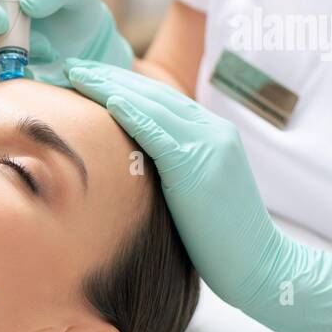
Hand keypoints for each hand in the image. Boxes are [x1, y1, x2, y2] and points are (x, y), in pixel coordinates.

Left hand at [66, 59, 331, 331]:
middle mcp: (213, 131)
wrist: (259, 265)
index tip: (87, 75)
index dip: (121, 84)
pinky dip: (133, 114)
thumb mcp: (192, 190)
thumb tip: (125, 161)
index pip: (160, 99)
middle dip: (109, 77)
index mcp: (212, 134)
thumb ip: (168, 166)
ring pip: (153, 106)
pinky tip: (108, 101)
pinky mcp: (200, 166)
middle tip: (71, 66)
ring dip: (110, 87)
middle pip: (153, 94)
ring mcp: (210, 146)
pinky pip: (159, 134)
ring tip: (76, 75)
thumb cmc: (218, 238)